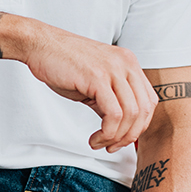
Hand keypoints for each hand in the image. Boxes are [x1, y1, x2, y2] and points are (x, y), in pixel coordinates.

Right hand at [9, 19, 157, 152]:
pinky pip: (114, 114)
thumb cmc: (64, 63)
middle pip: (144, 110)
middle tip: (112, 146)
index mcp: (129, 63)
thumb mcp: (96, 81)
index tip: (124, 139)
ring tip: (100, 143)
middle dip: (130, 136)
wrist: (41, 44)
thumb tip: (119, 126)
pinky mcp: (97, 78)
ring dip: (117, 137)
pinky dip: (107, 133)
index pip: (149, 101)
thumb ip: (111, 99)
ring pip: (131, 114)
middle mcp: (126, 64)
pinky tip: (94, 138)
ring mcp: (113, 70)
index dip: (140, 126)